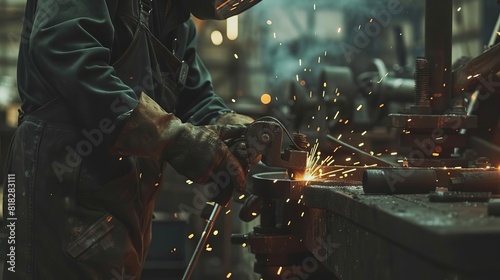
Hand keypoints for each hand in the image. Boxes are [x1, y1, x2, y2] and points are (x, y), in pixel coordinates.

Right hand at [109, 93, 245, 204]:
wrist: (174, 140)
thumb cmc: (195, 135)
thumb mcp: (216, 130)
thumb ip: (233, 130)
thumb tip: (246, 127)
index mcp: (221, 153)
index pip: (235, 171)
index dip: (240, 180)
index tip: (242, 187)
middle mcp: (214, 164)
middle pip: (227, 179)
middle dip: (229, 180)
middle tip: (229, 178)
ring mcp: (204, 172)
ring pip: (217, 182)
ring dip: (218, 179)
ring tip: (212, 168)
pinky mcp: (195, 177)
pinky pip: (206, 182)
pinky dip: (207, 178)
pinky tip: (203, 168)